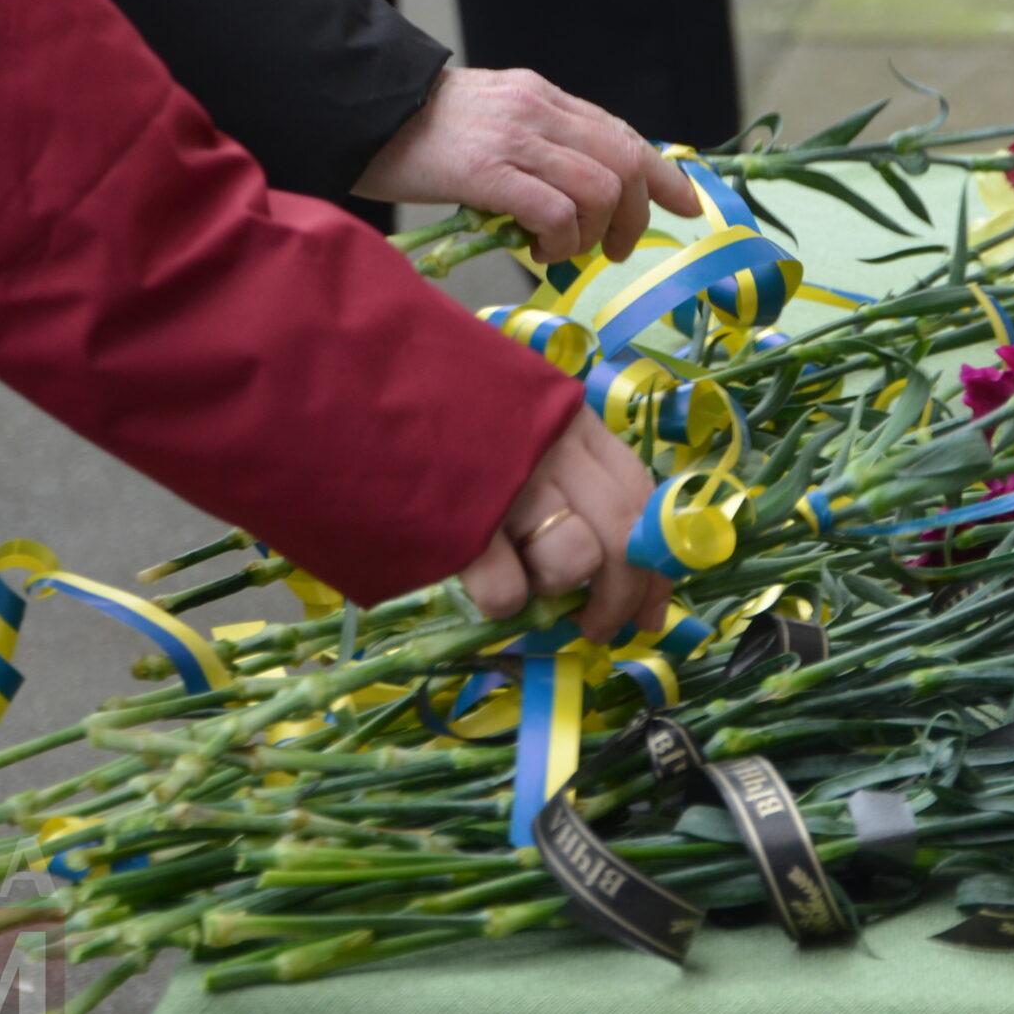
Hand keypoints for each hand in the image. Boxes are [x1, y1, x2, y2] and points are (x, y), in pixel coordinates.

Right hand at [355, 68, 701, 262]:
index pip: (623, 134)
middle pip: (626, 164)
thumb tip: (572, 200)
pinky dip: (560, 241)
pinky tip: (536, 251)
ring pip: (600, 190)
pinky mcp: (487, 171)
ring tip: (561, 251)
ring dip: (593, 235)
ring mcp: (515, 138)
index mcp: (542, 98)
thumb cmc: (415, 132)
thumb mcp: (490, 123)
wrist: (355, 108)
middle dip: (635, 216)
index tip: (686, 206)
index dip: (663, 174)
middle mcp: (539, 110)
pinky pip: (556, 211)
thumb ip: (533, 147)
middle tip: (613, 250)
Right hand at [460, 411, 672, 643]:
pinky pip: (508, 591)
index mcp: (572, 423)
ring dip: (554, 589)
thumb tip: (608, 554)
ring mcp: (510, 484)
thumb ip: (562, 468)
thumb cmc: (437, 404)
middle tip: (597, 629)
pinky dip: (502, 600)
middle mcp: (554, 450)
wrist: (360, 384)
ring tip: (521, 578)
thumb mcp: (515, 417)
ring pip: (575, 563)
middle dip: (619, 600)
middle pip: (622, 540)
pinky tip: (479, 577)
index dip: (653, 565)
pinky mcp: (462, 522)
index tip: (650, 610)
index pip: (642, 500)